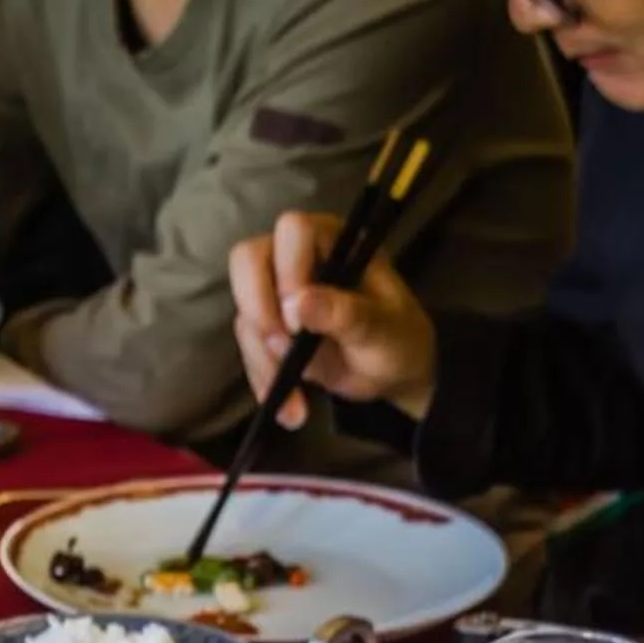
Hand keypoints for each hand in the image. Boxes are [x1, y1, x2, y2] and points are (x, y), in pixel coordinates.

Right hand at [227, 210, 438, 427]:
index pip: (292, 231)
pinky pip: (250, 349)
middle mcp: (296, 257)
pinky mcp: (268, 327)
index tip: (297, 318)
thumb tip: (296, 305)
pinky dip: (264, 381)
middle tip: (280, 349)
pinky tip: (290, 411)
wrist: (394, 372)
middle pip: (248, 260)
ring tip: (297, 403)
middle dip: (257, 310)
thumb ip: (345, 313)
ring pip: (245, 314)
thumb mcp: (383, 329)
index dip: (287, 270)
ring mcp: (277, 292)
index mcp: (332, 239)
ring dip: (263, 361)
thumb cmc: (398, 338)